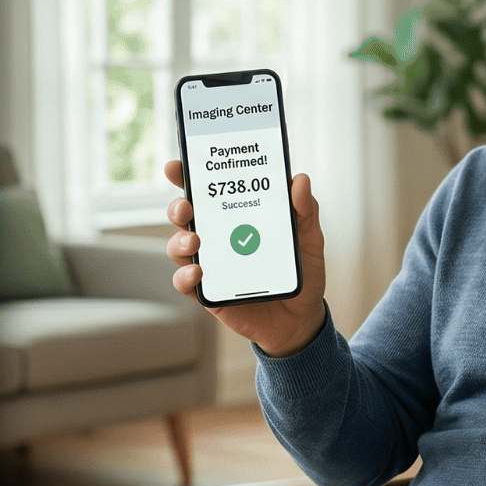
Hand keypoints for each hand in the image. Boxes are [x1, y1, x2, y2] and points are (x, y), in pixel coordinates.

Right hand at [164, 160, 327, 356]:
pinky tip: (197, 274)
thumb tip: (300, 180)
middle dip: (178, 208)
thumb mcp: (308, 239)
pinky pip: (185, 283)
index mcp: (237, 217)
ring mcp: (210, 264)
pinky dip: (185, 277)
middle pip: (185, 216)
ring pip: (179, 247)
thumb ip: (304, 211)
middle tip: (187, 207)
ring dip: (179, 241)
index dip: (187, 176)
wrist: (301, 319)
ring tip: (194, 242)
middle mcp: (217, 238)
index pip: (207, 192)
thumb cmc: (301, 273)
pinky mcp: (208, 292)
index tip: (177, 166)